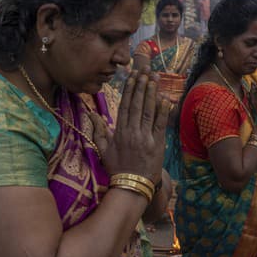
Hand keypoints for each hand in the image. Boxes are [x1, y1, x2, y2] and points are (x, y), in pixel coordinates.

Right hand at [96, 68, 170, 184]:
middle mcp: (132, 132)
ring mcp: (145, 138)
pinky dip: (163, 111)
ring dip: (151, 93)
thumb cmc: (117, 168)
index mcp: (119, 132)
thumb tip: (91, 114)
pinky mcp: (157, 144)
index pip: (124, 106)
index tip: (132, 76)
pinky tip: (165, 98)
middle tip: (145, 70)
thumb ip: (98, 130)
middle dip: (141, 85)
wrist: (131, 186)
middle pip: (136, 104)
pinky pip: (160, 124)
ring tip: (154, 78)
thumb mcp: (103, 149)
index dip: (129, 89)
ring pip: (148, 111)